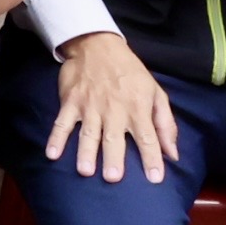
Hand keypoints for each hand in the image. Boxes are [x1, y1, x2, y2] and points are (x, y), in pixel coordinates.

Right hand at [44, 31, 179, 181]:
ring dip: (86, 152)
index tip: (155, 178)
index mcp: (138, 109)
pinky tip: (52, 154)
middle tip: (113, 178)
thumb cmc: (131, 73)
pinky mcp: (70, 102)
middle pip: (114, 138)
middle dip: (114, 158)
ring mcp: (90, 106)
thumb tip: (173, 154)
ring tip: (85, 171)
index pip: (148, 137)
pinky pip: (62, 123)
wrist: (97, 45)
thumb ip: (165, 124)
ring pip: (88, 133)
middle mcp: (114, 110)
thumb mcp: (156, 93)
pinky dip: (56, 138)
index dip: (152, 158)